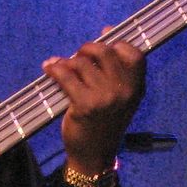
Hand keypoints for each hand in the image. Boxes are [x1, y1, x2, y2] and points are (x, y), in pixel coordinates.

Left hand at [42, 36, 145, 175]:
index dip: (116, 43)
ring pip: (82, 63)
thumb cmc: (105, 124)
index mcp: (136, 88)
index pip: (133, 53)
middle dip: (87, 49)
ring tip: (61, 67)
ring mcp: (105, 97)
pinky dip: (55, 69)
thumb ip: (116, 69)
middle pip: (104, 51)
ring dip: (68, 62)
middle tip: (78, 57)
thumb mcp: (120, 98)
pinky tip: (49, 69)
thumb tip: (106, 31)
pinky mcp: (85, 104)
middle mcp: (124, 91)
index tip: (103, 40)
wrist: (95, 155)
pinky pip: (66, 75)